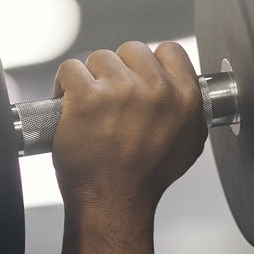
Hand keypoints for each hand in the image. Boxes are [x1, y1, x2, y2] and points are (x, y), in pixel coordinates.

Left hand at [50, 41, 205, 220]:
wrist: (114, 203)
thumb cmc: (147, 178)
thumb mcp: (188, 143)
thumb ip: (189, 108)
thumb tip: (185, 86)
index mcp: (185, 97)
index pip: (169, 51)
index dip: (150, 64)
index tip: (139, 81)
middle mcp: (156, 90)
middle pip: (131, 50)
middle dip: (119, 71)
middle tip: (112, 102)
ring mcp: (120, 90)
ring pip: (99, 58)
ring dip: (91, 79)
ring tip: (91, 109)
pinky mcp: (86, 96)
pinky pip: (70, 69)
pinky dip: (64, 86)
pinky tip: (69, 106)